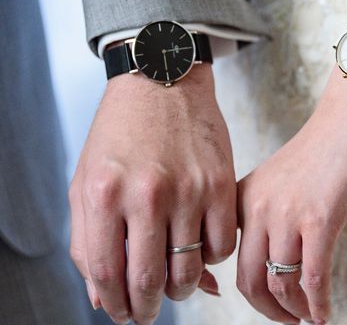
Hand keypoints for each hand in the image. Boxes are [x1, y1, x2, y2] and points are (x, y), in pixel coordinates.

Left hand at [69, 64, 235, 323]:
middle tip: (148, 311)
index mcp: (104, 195)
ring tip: (175, 284)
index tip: (123, 314)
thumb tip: (103, 294)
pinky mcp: (221, 185)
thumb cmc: (121, 132)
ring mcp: (189, 190)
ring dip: (182, 289)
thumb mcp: (87, 181)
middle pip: (151, 280)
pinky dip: (211, 259)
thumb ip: (87, 240)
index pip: (108, 274)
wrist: (163, 82)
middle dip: (147, 308)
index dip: (115, 305)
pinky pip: (221, 246)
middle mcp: (147, 194)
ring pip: (191, 270)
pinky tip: (199, 249)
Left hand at [236, 69, 346, 323]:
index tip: (266, 305)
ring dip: (295, 311)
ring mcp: (288, 215)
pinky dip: (318, 304)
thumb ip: (265, 213)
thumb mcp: (276, 181)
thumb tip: (272, 258)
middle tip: (287, 321)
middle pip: (249, 281)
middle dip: (268, 311)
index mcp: (243, 200)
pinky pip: (313, 277)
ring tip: (308, 317)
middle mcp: (258, 209)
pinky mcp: (320, 219)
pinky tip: (325, 314)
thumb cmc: (321, 150)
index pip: (228, 261)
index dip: (242, 294)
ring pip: (280, 284)